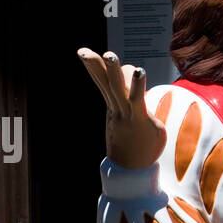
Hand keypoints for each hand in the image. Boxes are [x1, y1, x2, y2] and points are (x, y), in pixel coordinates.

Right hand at [78, 49, 165, 168]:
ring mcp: (126, 112)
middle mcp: (117, 107)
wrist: (134, 170)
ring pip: (117, 87)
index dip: (93, 67)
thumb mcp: (129, 122)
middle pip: (104, 82)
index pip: (102, 82)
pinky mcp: (140, 118)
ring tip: (110, 55)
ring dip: (114, 70)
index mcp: (113, 106)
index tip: (84, 53)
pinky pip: (137, 98)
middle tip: (83, 52)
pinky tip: (140, 70)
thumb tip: (134, 96)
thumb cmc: (135, 144)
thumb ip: (131, 106)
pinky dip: (138, 84)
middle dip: (95, 65)